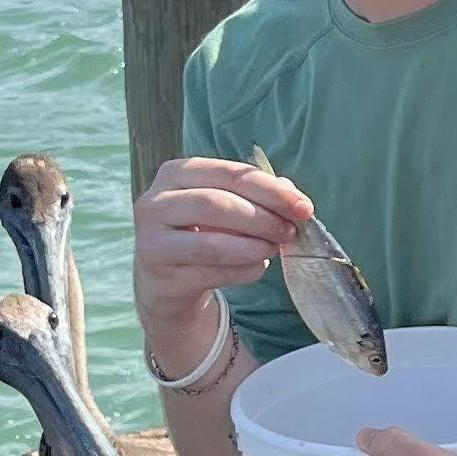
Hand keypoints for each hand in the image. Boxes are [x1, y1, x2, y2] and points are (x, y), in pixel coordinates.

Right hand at [132, 152, 311, 358]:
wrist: (165, 281)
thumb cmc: (200, 233)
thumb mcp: (223, 207)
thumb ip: (256, 196)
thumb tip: (292, 194)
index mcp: (175, 174)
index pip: (228, 173)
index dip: (270, 189)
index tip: (303, 207)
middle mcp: (155, 203)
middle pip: (217, 204)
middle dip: (263, 218)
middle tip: (291, 231)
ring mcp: (152, 242)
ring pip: (212, 243)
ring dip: (254, 247)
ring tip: (275, 248)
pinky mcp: (162, 277)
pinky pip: (212, 273)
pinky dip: (244, 270)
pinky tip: (258, 267)